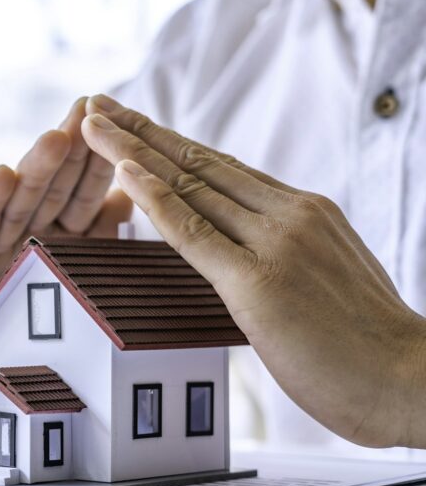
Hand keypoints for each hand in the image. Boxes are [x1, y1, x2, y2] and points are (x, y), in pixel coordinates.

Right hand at [0, 97, 133, 418]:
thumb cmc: (16, 343)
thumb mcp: (60, 295)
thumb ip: (89, 245)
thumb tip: (130, 195)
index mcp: (51, 246)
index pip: (79, 197)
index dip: (98, 162)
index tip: (123, 122)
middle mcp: (16, 243)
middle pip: (48, 190)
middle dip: (68, 150)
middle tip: (89, 108)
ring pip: (14, 207)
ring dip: (34, 170)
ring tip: (56, 137)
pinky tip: (1, 177)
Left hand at [80, 94, 425, 448]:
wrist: (412, 381)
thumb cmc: (368, 343)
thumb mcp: (324, 276)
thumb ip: (284, 252)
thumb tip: (246, 250)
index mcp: (303, 211)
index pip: (222, 168)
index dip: (172, 144)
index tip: (134, 123)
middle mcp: (288, 214)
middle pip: (198, 164)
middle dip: (141, 132)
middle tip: (95, 104)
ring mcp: (275, 244)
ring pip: (190, 186)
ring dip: (132, 150)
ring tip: (92, 121)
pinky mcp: (259, 283)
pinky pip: (194, 232)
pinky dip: (155, 199)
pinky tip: (123, 172)